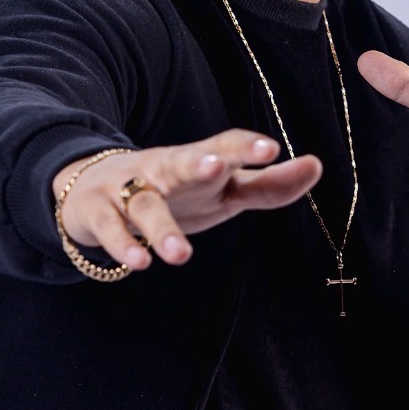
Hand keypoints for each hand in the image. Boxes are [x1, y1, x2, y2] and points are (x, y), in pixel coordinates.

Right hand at [53, 129, 321, 271]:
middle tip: (217, 166)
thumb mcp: (223, 190)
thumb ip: (268, 185)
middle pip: (181, 162)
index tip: (271, 149)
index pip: (224, 146)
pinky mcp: (97, 210)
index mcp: (199, 161)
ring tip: (182, 256)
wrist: (92, 189)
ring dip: (161, 229)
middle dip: (197, 163)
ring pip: (145, 205)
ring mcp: (128, 187)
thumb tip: (316, 166)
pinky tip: (140, 262)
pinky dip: (122, 245)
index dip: (246, 147)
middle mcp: (164, 169)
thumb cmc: (175, 192)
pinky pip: (110, 228)